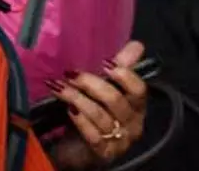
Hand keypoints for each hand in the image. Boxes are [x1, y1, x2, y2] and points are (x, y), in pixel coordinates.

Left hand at [49, 41, 148, 168]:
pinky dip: (80, 120)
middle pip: (115, 101)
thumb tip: (137, 45)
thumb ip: (121, 67)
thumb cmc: (96, 114)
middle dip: (91, 84)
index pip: (139, 90)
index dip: (124, 75)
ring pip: (100, 116)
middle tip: (70, 73)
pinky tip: (68, 109)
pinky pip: (92, 135)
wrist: (79, 149)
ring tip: (59, 87)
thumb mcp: (107, 88)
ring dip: (77, 98)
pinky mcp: (103, 154)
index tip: (105, 62)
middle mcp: (133, 125)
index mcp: (137, 107)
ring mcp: (119, 142)